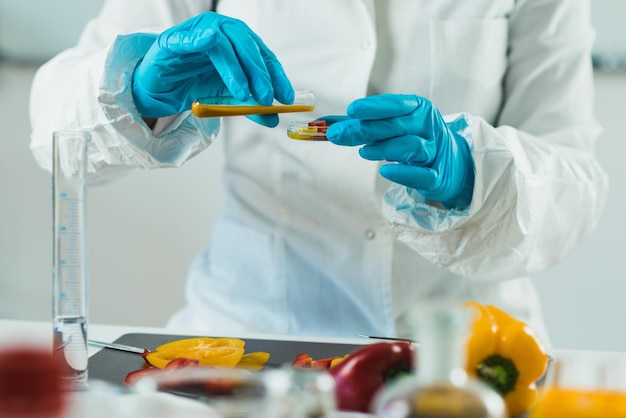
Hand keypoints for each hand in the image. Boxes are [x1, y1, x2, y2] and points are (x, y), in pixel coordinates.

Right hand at [132, 12, 293, 125]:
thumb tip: (274, 118)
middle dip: (260, 74)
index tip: (285, 97)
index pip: (263, 55)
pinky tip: (208, 43)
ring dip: (235, 69)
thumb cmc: (194, 85)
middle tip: (266, 97)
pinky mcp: (174, 40)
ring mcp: (197, 32)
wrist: (159, 89)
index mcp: (238, 42)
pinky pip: (189, 37)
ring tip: (242, 93)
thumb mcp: (227, 98)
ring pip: (223, 43)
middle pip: (247, 45)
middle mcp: (221, 31)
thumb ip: (249, 107)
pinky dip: (199, 39)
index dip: (277, 76)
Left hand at [325, 94, 474, 207]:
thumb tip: (322, 123)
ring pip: (411, 147)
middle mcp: (429, 127)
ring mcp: (435, 152)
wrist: (449, 163)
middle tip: (337, 135)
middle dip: (364, 130)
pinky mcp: (437, 177)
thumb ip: (359, 124)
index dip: (374, 107)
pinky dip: (404, 172)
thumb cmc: (413, 139)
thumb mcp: (391, 126)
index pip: (396, 104)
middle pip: (396, 125)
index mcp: (419, 109)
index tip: (351, 110)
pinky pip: (423, 175)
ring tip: (363, 152)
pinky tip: (385, 170)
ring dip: (383, 148)